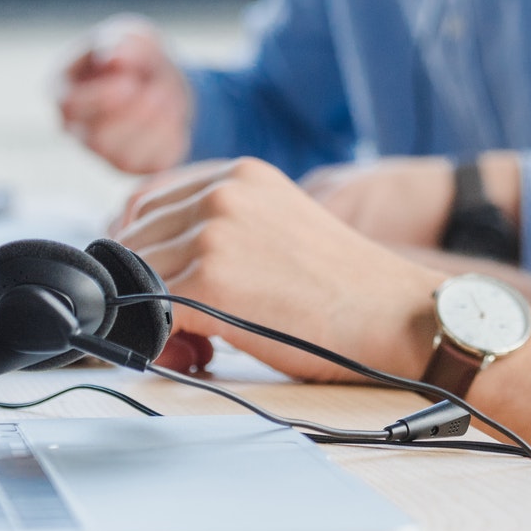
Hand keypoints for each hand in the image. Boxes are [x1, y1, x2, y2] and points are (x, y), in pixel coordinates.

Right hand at [54, 16, 191, 174]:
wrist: (162, 79)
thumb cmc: (136, 55)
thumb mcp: (131, 36)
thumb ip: (121, 43)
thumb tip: (115, 59)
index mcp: (62, 91)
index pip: (69, 105)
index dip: (99, 97)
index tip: (130, 83)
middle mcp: (76, 128)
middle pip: (96, 138)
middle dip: (134, 116)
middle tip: (161, 91)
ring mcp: (102, 153)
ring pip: (123, 156)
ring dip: (156, 125)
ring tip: (170, 95)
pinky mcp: (133, 167)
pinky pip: (152, 165)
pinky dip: (171, 138)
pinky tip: (174, 114)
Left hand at [113, 158, 440, 381]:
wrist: (396, 316)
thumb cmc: (346, 288)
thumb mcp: (280, 228)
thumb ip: (223, 229)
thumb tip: (153, 267)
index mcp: (240, 175)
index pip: (147, 203)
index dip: (143, 252)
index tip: (153, 285)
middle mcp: (222, 193)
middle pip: (135, 243)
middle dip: (145, 290)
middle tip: (183, 329)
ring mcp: (213, 235)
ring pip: (137, 281)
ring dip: (153, 319)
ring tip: (200, 345)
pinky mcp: (209, 282)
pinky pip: (150, 315)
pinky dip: (161, 342)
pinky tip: (200, 355)